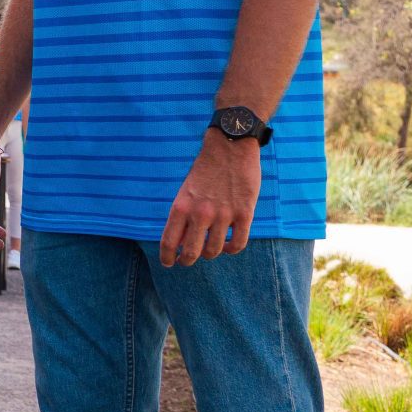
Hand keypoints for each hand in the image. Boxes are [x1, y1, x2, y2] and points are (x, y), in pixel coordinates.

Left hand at [161, 134, 259, 265]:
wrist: (230, 148)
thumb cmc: (205, 171)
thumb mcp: (186, 192)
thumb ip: (183, 216)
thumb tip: (181, 244)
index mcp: (181, 207)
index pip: (169, 243)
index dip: (167, 258)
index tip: (168, 263)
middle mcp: (200, 213)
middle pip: (191, 253)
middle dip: (187, 261)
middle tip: (187, 261)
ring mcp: (223, 215)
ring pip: (214, 251)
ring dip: (211, 253)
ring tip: (211, 248)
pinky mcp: (244, 213)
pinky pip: (238, 244)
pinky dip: (231, 249)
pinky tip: (228, 245)